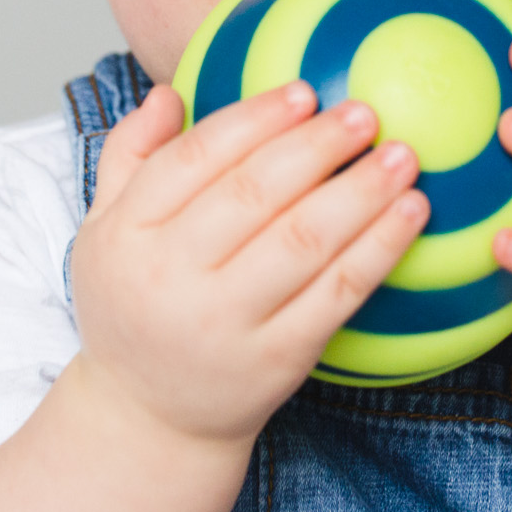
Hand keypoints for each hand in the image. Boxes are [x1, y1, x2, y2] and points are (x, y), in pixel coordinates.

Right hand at [68, 82, 429, 445]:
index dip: (253, 120)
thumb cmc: (132, 309)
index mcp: (126, 235)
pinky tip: (409, 214)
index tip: (304, 92)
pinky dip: (378, 249)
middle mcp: (172, 277)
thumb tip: (168, 93)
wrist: (149, 420)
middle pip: (254, 194)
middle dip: (318, 146)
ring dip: (361, 192)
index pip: (194, 160)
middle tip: (365, 113)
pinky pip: (337, 294)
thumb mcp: (102, 232)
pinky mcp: (278, 361)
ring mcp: (227, 324)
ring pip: (304, 241)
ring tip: (401, 157)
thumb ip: (128, 156)